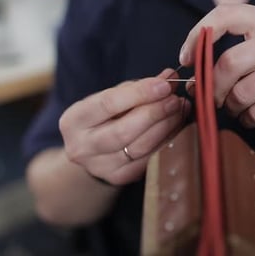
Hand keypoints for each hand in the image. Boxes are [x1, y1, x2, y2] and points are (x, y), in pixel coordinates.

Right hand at [59, 69, 189, 184]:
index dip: (140, 94)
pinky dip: (167, 142)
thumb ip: (138, 88)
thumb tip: (169, 77)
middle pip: (124, 131)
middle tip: (176, 100)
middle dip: (155, 113)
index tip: (165, 86)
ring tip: (181, 110)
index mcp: (74, 120)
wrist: (90, 151)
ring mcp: (100, 166)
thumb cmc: (104, 117)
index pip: (108, 104)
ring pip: (140, 148)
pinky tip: (178, 127)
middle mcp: (82, 146)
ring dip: (166, 127)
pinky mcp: (119, 177)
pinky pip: (149, 160)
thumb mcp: (112, 98)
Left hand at [180, 4, 254, 126]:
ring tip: (234, 107)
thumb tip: (195, 71)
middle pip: (230, 63)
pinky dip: (247, 119)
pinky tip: (250, 116)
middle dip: (213, 86)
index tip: (186, 59)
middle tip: (212, 97)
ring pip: (242, 92)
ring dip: (231, 107)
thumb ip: (238, 46)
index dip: (197, 36)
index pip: (225, 15)